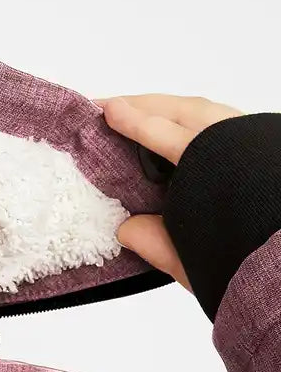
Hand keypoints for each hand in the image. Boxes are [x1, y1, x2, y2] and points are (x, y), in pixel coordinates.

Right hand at [92, 92, 245, 292]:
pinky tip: (181, 128)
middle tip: (111, 106)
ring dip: (170, 110)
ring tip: (139, 112)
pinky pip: (226, 121)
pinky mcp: (266, 149)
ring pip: (208, 113)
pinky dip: (196, 119)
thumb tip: (125, 228)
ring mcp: (255, 142)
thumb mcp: (193, 262)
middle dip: (146, 106)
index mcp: (213, 168)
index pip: (166, 134)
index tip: (108, 111)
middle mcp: (238, 146)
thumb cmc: (246, 265)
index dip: (134, 121)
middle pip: (187, 111)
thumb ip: (155, 243)